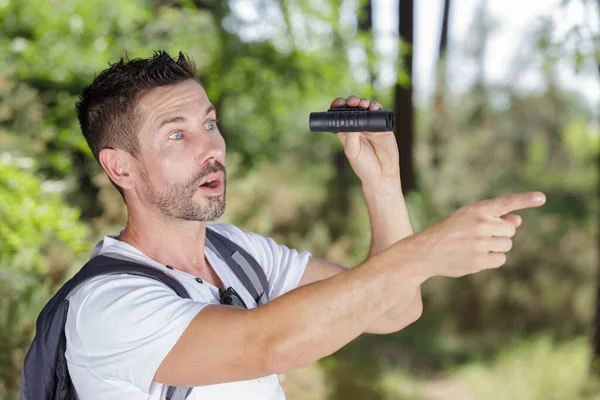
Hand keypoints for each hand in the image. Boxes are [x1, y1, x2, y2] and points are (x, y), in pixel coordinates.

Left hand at [330, 96, 398, 186]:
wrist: (381, 174)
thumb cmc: (363, 166)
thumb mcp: (353, 151)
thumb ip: (351, 137)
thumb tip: (352, 121)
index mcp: (346, 132)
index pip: (340, 116)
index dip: (338, 107)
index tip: (338, 103)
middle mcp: (358, 127)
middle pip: (353, 108)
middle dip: (352, 102)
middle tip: (352, 102)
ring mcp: (370, 126)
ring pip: (366, 108)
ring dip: (364, 102)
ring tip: (363, 104)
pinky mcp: (382, 127)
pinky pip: (379, 113)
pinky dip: (376, 107)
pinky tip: (374, 107)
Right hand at [398, 192, 546, 278]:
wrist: (426, 251)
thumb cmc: (449, 233)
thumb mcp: (466, 218)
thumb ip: (493, 217)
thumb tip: (518, 221)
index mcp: (476, 209)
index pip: (505, 203)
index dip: (525, 200)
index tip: (542, 198)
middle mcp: (480, 224)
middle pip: (510, 231)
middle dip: (500, 234)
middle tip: (479, 237)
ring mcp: (480, 243)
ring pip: (507, 245)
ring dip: (497, 247)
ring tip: (476, 247)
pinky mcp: (479, 260)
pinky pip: (500, 259)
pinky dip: (492, 260)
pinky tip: (476, 257)